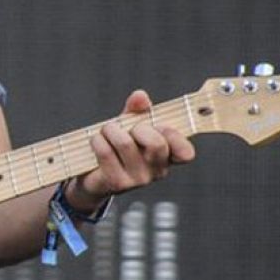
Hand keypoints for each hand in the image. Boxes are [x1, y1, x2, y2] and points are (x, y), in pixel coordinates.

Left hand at [73, 89, 195, 208]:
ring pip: (125, 143)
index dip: (175, 136)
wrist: (95, 177)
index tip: (160, 125)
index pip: (185, 152)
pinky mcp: (118, 183)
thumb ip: (137, 109)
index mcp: (167, 156)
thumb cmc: (116, 148)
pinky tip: (97, 142)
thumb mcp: (129, 125)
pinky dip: (97, 140)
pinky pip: (105, 152)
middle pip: (156, 143)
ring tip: (106, 132)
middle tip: (126, 129)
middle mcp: (157, 170)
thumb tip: (140, 96)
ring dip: (110, 130)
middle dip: (137, 127)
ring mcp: (138, 179)